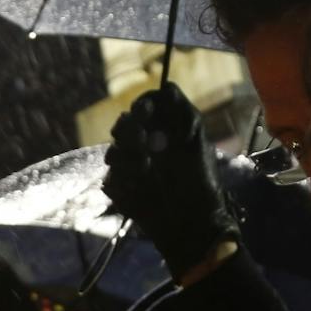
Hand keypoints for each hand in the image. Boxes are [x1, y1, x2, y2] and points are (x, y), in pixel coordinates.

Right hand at [103, 82, 240, 278]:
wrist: (191, 224)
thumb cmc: (200, 183)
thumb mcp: (196, 143)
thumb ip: (182, 112)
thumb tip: (166, 85)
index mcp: (165, 133)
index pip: (144, 108)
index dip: (142, 108)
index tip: (145, 114)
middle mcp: (146, 148)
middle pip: (123, 126)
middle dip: (130, 133)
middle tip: (144, 145)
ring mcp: (132, 170)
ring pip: (113, 153)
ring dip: (127, 160)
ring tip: (145, 173)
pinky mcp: (123, 191)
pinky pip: (110, 180)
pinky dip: (122, 184)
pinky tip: (138, 191)